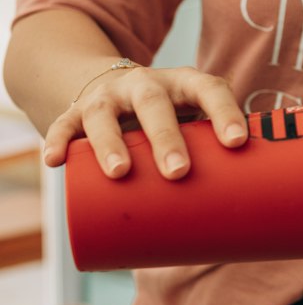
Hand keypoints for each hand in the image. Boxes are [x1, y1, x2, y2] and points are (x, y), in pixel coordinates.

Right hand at [42, 64, 247, 180]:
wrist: (112, 89)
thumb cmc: (170, 121)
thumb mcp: (191, 125)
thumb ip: (215, 160)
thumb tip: (246, 220)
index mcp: (183, 84)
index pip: (209, 89)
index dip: (225, 113)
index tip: (238, 143)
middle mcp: (145, 84)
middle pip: (155, 103)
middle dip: (166, 137)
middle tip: (179, 172)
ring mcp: (108, 97)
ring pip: (106, 114)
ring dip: (111, 142)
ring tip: (119, 172)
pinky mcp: (75, 111)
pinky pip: (64, 125)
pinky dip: (58, 141)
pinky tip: (55, 160)